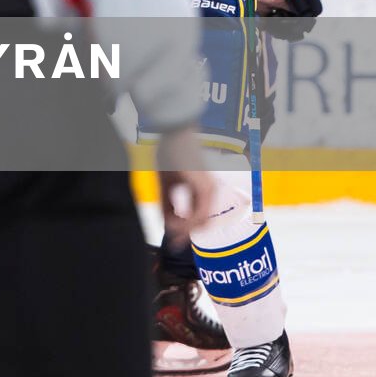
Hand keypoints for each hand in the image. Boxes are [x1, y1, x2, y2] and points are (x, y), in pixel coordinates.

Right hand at [155, 128, 214, 246]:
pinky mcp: (205, 189)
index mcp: (201, 192)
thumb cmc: (170, 154)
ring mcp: (209, 191)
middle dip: (185, 234)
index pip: (197, 219)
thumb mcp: (166, 185)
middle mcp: (209, 193)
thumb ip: (167, 206)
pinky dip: (186, 222)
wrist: (176, 133)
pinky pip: (199, 214)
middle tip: (173, 242)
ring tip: (170, 228)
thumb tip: (168, 228)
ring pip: (201, 222)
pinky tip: (174, 222)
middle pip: (200, 224)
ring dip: (184, 229)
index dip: (184, 232)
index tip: (173, 241)